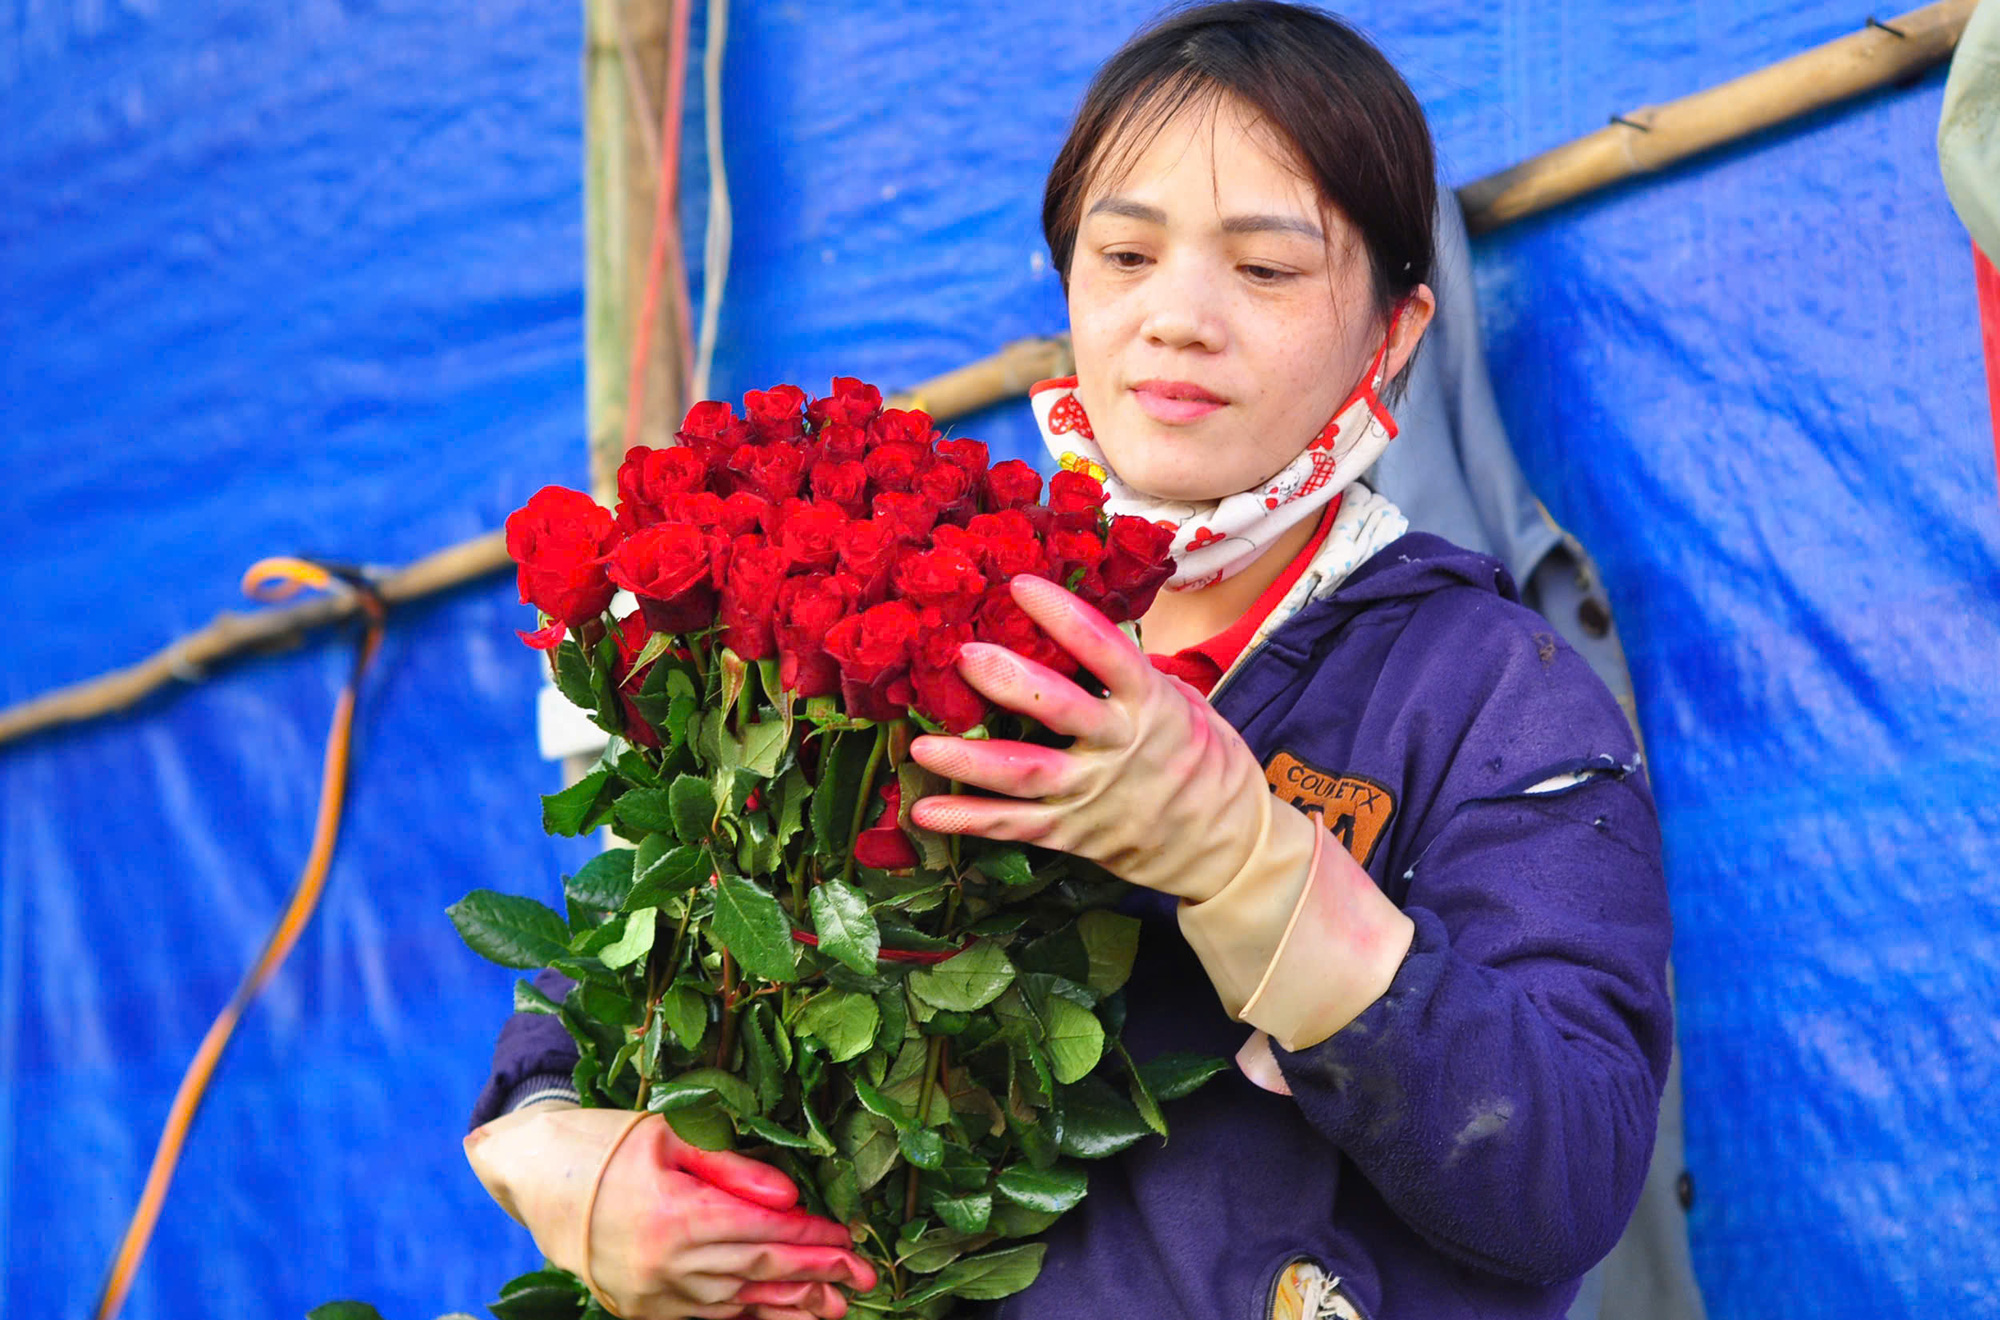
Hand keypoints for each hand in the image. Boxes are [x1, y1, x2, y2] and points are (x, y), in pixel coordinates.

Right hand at [464, 1106, 876, 1319]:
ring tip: (836, 1306)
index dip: (812, 1235)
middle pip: (760, 1270)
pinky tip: (780, 1313)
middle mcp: (667, 1264)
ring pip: (739, 1302)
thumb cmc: (605, 1144)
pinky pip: (709, 1315)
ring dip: (791, 1306)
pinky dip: (749, 1315)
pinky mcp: (643, 1309)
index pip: (764, 1230)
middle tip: (864, 1276)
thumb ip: (732, 1167)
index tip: (849, 1235)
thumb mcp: (670, 1136)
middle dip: (818, 1274)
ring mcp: (654, 1294)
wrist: (533, 1176)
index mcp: (676, 1215)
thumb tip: (789, 1195)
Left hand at [907, 573, 1271, 901]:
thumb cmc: (1202, 760)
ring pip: (1027, 775)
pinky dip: (969, 821)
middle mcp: (1119, 748)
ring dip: (971, 761)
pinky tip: (925, 810)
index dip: (1066, 617)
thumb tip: (1074, 626)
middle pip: (1062, 713)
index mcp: (1151, 704)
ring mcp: (1093, 794)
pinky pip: (1016, 827)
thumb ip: (1128, 675)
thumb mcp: (1182, 704)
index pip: (1107, 652)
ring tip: (921, 745)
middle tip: (965, 655)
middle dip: (1013, 684)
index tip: (1023, 585)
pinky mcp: (1073, 832)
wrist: (1226, 844)